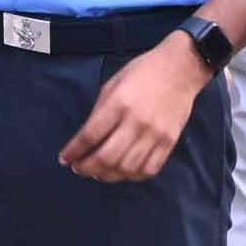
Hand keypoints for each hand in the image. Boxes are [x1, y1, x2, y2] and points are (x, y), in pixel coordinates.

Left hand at [58, 39, 206, 184]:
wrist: (180, 69)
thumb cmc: (143, 72)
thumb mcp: (112, 85)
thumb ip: (99, 112)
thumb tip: (86, 139)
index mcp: (118, 104)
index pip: (89, 136)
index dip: (73, 151)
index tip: (65, 159)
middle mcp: (136, 122)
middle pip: (106, 157)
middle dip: (86, 168)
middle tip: (79, 169)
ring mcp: (154, 134)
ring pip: (126, 168)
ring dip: (107, 175)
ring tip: (98, 173)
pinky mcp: (169, 142)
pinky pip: (148, 169)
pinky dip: (132, 176)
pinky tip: (123, 171)